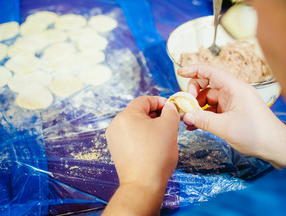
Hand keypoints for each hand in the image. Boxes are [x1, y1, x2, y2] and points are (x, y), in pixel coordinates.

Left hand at [103, 96, 179, 214]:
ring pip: (135, 125)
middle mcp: (116, 124)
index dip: (160, 102)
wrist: (143, 184)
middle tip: (170, 122)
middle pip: (139, 112)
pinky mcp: (116, 150)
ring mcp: (114, 138)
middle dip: (156, 115)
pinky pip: (131, 137)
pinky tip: (153, 146)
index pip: (144, 100)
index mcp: (126, 115)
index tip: (171, 108)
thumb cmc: (156, 155)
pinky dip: (142, 137)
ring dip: (149, 126)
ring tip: (163, 136)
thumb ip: (170, 112)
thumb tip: (169, 107)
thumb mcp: (169, 127)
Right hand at [178, 65, 285, 167]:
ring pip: (208, 98)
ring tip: (188, 119)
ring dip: (196, 107)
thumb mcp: (226, 127)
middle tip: (186, 106)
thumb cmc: (256, 134)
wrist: (275, 146)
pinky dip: (203, 115)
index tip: (180, 72)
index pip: (211, 72)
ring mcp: (232, 102)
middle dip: (193, 93)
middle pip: (207, 84)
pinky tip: (194, 125)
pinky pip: (212, 109)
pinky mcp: (231, 112)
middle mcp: (233, 92)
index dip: (194, 70)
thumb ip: (203, 120)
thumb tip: (185, 116)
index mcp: (235, 88)